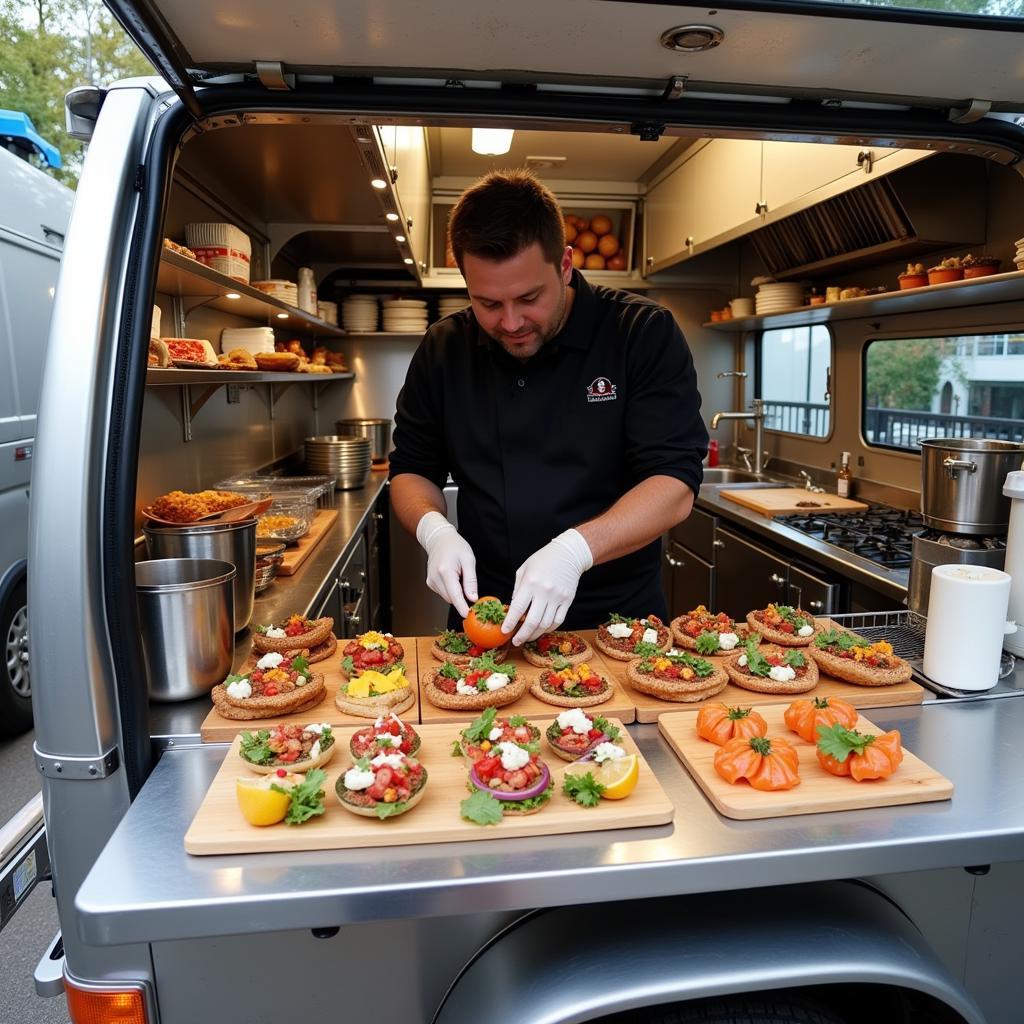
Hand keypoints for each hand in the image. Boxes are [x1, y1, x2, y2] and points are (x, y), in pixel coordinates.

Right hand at [416, 511, 477, 616]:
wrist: (439, 539)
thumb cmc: (455, 546)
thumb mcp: (468, 560)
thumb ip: (470, 580)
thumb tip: (473, 598)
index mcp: (445, 572)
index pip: (455, 595)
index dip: (462, 607)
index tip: (468, 616)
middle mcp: (435, 578)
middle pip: (451, 598)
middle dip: (462, 598)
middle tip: (471, 588)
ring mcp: (431, 581)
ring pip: (448, 597)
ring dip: (456, 593)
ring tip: (459, 576)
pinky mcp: (430, 583)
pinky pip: (444, 592)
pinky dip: (450, 589)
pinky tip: (452, 577)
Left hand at [502, 529, 592, 644]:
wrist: (568, 554)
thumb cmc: (542, 560)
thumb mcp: (524, 569)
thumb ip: (517, 589)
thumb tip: (513, 610)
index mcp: (530, 582)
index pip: (518, 608)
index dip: (510, 622)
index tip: (504, 631)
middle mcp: (544, 591)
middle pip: (532, 621)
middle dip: (522, 634)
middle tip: (515, 641)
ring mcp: (558, 597)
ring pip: (546, 624)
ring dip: (535, 634)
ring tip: (527, 638)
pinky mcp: (568, 600)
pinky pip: (558, 620)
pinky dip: (549, 628)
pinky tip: (541, 630)